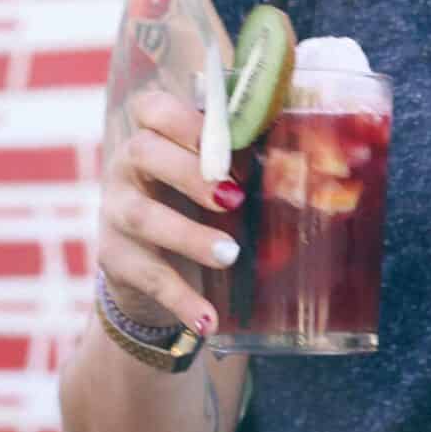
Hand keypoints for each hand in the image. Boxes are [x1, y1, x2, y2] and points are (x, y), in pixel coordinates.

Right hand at [97, 89, 245, 338]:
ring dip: (189, 235)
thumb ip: (245, 166)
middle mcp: (126, 170)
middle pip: (143, 153)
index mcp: (153, 139)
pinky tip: (209, 322)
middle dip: (188, 172)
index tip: (219, 141)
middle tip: (233, 198)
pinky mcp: (118, 262)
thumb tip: (314, 157)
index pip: (151, 109)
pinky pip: (150, 279)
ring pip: (144, 217)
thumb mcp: (213, 184)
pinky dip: (182, 301)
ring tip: (230, 254)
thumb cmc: (193, 211)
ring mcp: (116, 215)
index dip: (182, 118)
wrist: (148, 276)